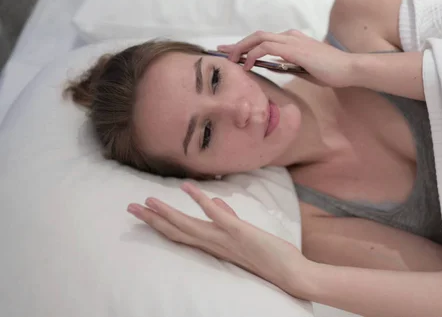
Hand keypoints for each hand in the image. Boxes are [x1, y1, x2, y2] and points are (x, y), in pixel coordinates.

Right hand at [127, 182, 308, 295]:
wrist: (292, 275)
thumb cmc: (269, 256)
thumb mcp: (244, 235)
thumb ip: (227, 218)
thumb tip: (214, 202)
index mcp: (214, 246)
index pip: (181, 235)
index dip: (160, 224)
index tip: (143, 213)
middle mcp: (214, 245)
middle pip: (176, 232)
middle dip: (152, 220)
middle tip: (130, 207)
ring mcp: (225, 239)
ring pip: (189, 225)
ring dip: (167, 212)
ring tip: (148, 200)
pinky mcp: (239, 232)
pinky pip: (216, 215)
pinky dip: (201, 200)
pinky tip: (187, 187)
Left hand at [217, 29, 354, 87]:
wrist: (349, 69)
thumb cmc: (330, 71)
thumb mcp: (304, 69)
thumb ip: (288, 66)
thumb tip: (270, 67)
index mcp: (292, 41)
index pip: (264, 40)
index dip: (245, 45)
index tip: (231, 53)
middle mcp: (290, 37)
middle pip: (257, 36)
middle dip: (237, 45)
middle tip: (222, 53)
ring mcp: (292, 42)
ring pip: (259, 39)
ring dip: (242, 49)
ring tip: (232, 62)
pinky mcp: (294, 50)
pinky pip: (267, 48)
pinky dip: (253, 55)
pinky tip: (247, 65)